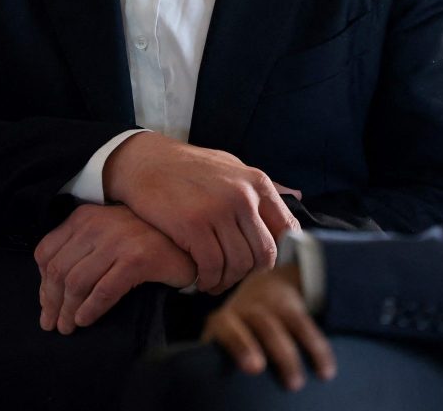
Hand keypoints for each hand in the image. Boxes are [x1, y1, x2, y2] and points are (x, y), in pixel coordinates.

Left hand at [34, 204, 194, 333]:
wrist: (187, 242)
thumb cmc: (143, 243)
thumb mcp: (106, 237)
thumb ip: (80, 252)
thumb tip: (49, 291)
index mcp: (84, 217)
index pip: (46, 251)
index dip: (41, 284)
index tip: (46, 306)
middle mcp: (98, 224)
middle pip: (58, 270)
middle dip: (51, 303)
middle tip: (53, 325)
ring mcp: (118, 240)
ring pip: (77, 282)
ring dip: (68, 311)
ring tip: (68, 327)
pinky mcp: (138, 259)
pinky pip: (104, 290)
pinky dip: (90, 309)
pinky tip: (86, 320)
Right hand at [103, 132, 298, 293]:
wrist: (144, 161)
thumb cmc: (189, 167)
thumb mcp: (231, 166)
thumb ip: (262, 186)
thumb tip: (297, 196)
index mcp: (257, 182)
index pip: (287, 230)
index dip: (279, 255)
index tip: (260, 264)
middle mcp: (243, 196)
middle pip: (264, 254)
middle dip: (250, 274)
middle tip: (233, 277)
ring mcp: (218, 210)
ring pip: (239, 264)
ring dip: (227, 281)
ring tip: (215, 281)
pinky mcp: (193, 225)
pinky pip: (212, 267)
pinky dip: (208, 280)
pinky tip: (200, 280)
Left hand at [203, 266, 335, 391]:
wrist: (264, 287)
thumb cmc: (238, 331)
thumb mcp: (224, 339)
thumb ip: (220, 362)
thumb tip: (218, 400)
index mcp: (225, 321)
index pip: (228, 328)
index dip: (241, 345)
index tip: (256, 367)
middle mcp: (249, 309)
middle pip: (262, 323)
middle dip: (276, 349)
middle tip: (283, 379)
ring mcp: (273, 306)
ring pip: (287, 324)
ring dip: (295, 354)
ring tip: (298, 385)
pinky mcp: (294, 308)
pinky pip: (307, 326)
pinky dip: (318, 349)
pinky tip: (326, 372)